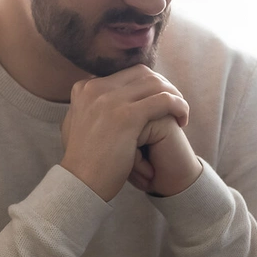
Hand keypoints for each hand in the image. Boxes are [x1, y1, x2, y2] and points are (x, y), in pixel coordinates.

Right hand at [60, 65, 189, 200]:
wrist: (80, 183)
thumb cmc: (81, 161)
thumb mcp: (74, 125)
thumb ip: (85, 106)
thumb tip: (92, 95)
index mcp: (85, 88)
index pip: (126, 74)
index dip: (146, 85)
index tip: (156, 101)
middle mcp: (96, 88)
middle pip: (142, 73)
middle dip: (163, 86)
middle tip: (173, 105)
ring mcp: (110, 100)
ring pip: (156, 84)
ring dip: (174, 95)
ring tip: (180, 114)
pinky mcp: (127, 116)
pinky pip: (164, 100)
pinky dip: (179, 106)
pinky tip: (182, 120)